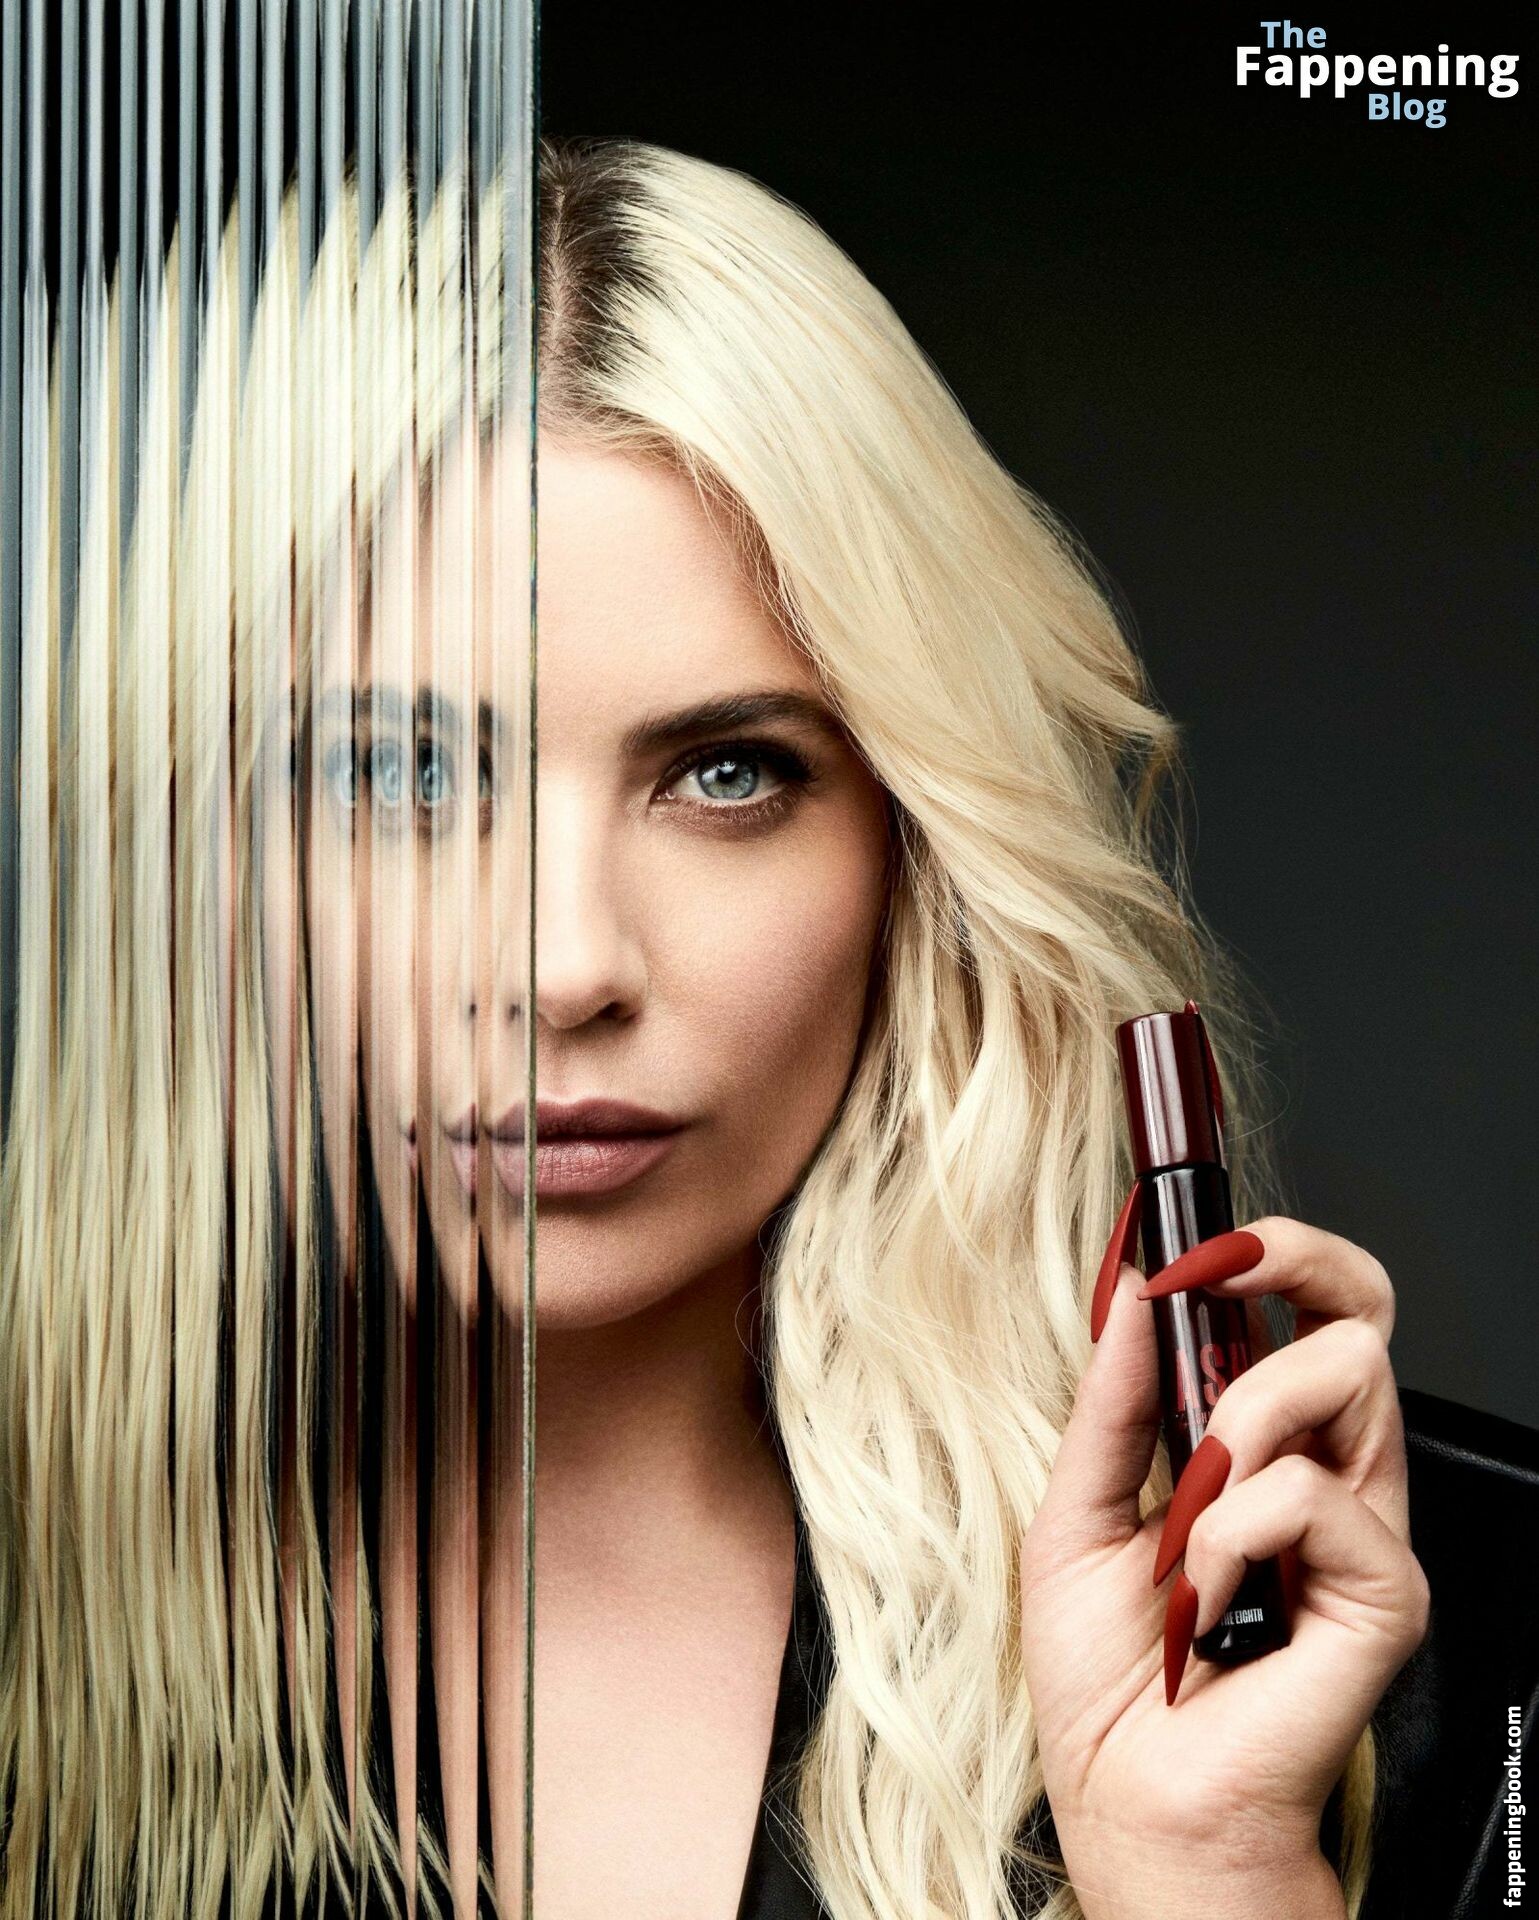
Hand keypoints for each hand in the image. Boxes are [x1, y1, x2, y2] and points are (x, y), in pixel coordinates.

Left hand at [1018, 1212, 1429, 1919]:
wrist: (1127, 1802)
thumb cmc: (1108, 1680)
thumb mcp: (1075, 1509)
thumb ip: (1113, 1403)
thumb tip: (1133, 1295)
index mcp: (1261, 1450)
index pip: (1312, 1313)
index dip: (1274, 1251)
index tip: (1195, 1244)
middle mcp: (1325, 1475)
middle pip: (1360, 1313)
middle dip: (1289, 1262)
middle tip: (1210, 1280)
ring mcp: (1361, 1532)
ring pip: (1347, 1375)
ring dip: (1233, 1420)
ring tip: (1182, 1512)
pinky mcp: (1383, 1594)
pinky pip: (1315, 1497)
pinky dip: (1230, 1533)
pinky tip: (1203, 1598)